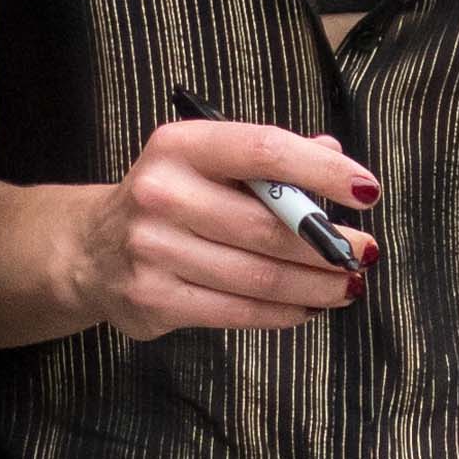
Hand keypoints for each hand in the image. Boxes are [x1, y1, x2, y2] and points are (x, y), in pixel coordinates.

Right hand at [0, 117, 379, 348]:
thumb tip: (334, 155)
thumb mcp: (208, 162)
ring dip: (315, 285)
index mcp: (181, 145)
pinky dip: (282, 312)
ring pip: (258, 276)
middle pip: (267, 226)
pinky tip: (307, 307)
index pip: (263, 150)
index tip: (368, 190)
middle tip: (365, 252)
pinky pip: (236, 311)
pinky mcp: (154, 298)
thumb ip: (268, 159)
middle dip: (328, 244)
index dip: (322, 171)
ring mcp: (153, 250)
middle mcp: (161, 193)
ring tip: (347, 285)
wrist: (91, 249)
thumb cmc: (171, 198)